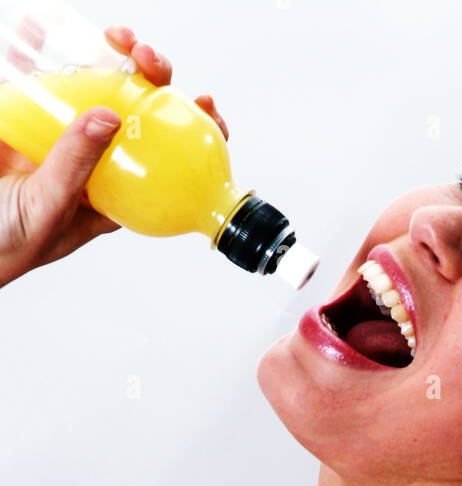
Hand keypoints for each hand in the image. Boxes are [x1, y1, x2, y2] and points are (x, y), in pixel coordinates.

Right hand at [0, 22, 228, 286]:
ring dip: (111, 56)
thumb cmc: (10, 243)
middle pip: (137, 111)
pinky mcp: (26, 115)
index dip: (192, 132)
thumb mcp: (49, 209)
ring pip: (98, 86)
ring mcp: (62, 133)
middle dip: (151, 77)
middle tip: (146, 59)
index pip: (167, 159)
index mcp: (116, 191)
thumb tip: (110, 118)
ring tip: (116, 38)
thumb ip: (75, 168)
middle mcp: (95, 159)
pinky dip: (45, 48)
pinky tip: (50, 30)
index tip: (206, 106)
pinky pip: (41, 77)